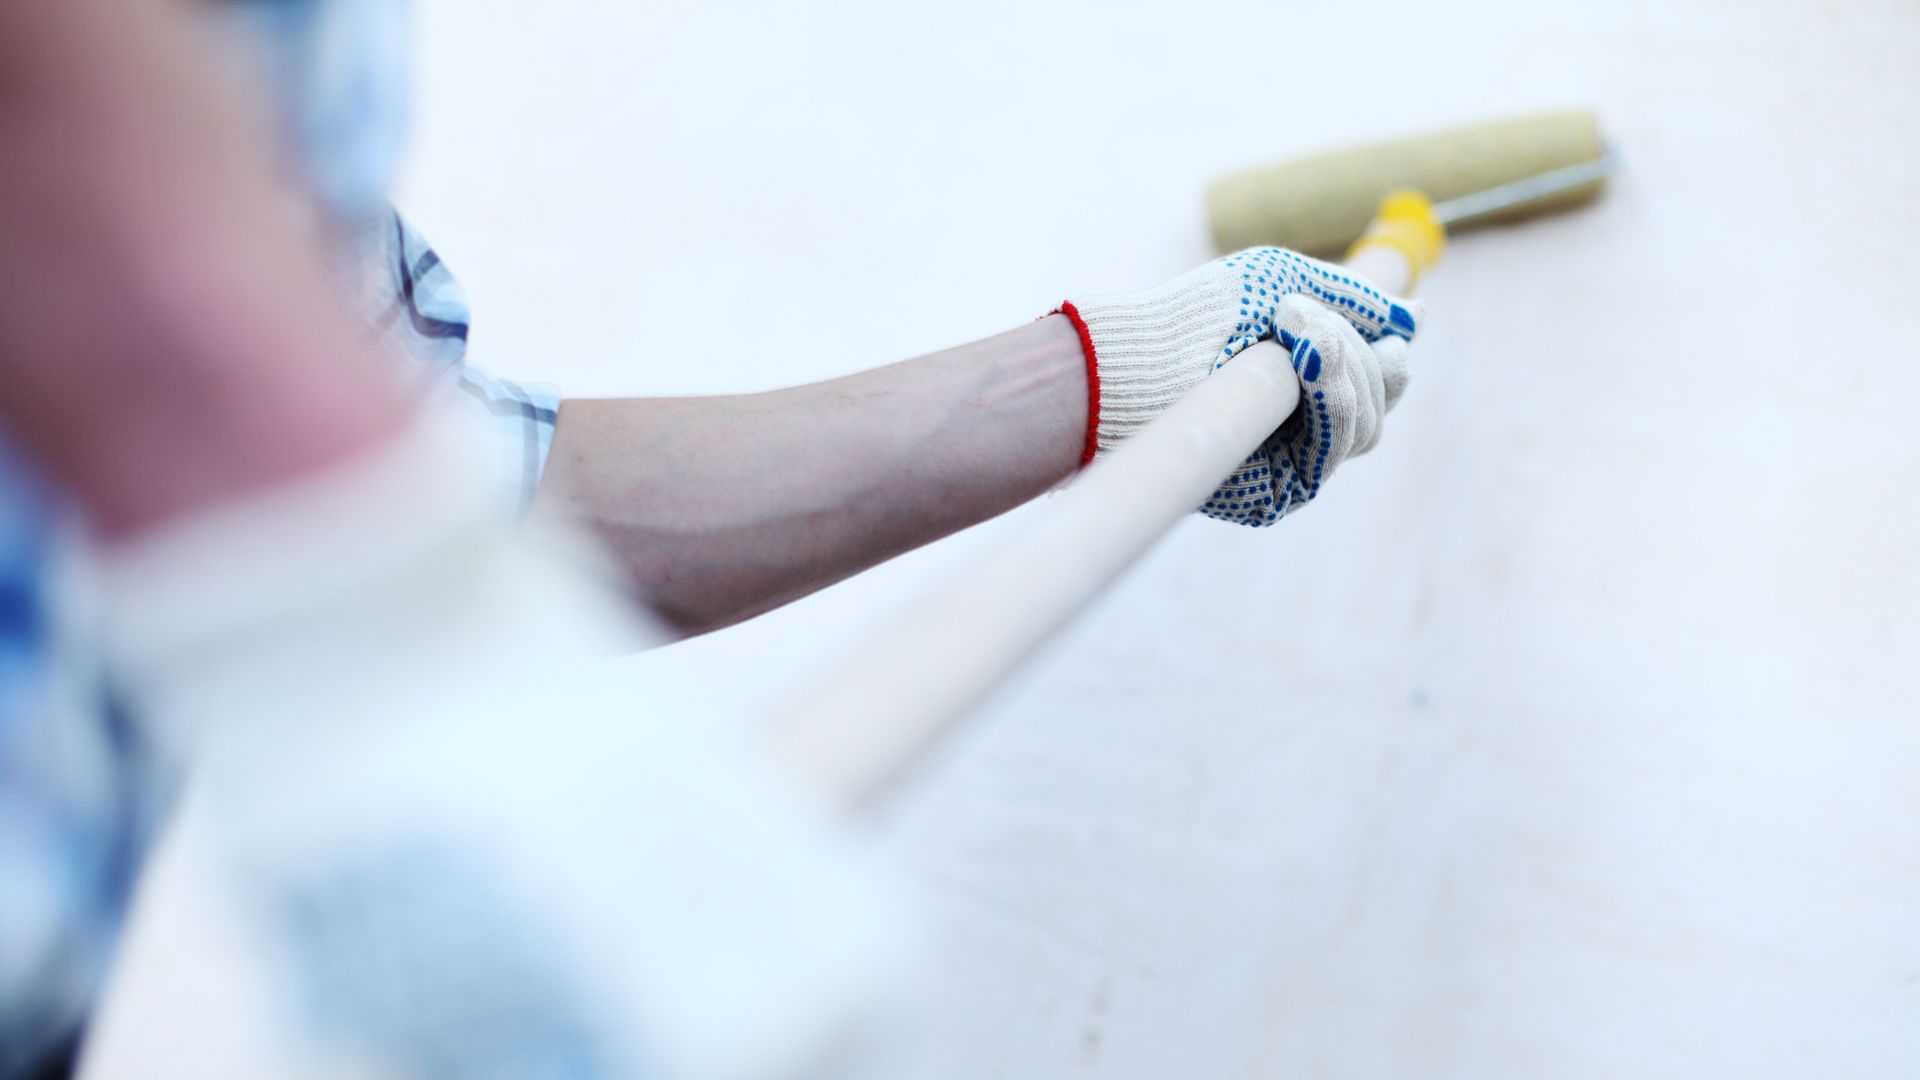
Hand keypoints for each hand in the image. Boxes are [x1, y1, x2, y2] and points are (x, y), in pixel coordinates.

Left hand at [1057, 247, 1421, 524]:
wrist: (1144, 357)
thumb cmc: (1201, 314)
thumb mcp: (1284, 282)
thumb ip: (1353, 299)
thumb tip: (1419, 317)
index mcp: (1307, 381)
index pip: (1377, 379)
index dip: (1386, 355)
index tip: (1387, 330)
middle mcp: (1303, 427)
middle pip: (1381, 405)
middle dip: (1360, 358)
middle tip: (1312, 322)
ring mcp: (1293, 461)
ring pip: (1366, 428)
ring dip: (1344, 371)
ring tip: (1299, 333)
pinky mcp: (1278, 492)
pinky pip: (1334, 452)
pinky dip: (1332, 401)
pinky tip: (1304, 364)